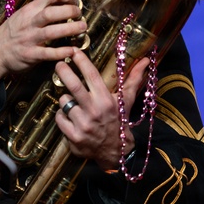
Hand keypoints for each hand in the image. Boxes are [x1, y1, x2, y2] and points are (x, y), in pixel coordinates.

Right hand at [0, 0, 86, 84]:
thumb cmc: (11, 33)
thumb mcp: (22, 15)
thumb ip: (39, 9)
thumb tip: (61, 2)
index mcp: (29, 10)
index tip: (74, 0)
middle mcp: (29, 23)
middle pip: (52, 12)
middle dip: (70, 12)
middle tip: (79, 15)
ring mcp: (29, 39)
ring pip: (52, 32)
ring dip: (70, 29)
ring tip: (82, 28)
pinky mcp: (30, 55)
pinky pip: (48, 53)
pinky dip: (62, 51)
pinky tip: (72, 50)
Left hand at [53, 48, 150, 170]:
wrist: (116, 151)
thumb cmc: (119, 120)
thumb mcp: (126, 100)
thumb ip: (133, 79)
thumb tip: (145, 60)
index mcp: (106, 100)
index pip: (92, 76)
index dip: (82, 62)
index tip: (74, 51)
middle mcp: (95, 111)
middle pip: (73, 85)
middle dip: (63, 71)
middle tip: (59, 64)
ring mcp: (83, 125)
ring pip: (64, 101)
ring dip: (65, 99)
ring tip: (72, 101)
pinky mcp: (73, 136)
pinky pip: (59, 117)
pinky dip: (62, 115)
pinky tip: (70, 117)